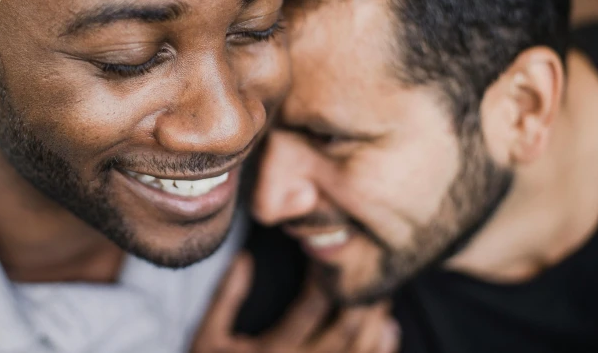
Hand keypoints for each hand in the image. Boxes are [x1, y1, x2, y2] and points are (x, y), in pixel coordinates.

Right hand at [192, 254, 399, 352]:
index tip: (332, 254)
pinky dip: (380, 351)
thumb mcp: (209, 337)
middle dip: (361, 299)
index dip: (325, 278)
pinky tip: (388, 330)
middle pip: (343, 332)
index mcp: (269, 352)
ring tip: (383, 295)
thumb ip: (227, 297)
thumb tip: (245, 256)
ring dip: (376, 324)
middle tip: (372, 270)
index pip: (308, 308)